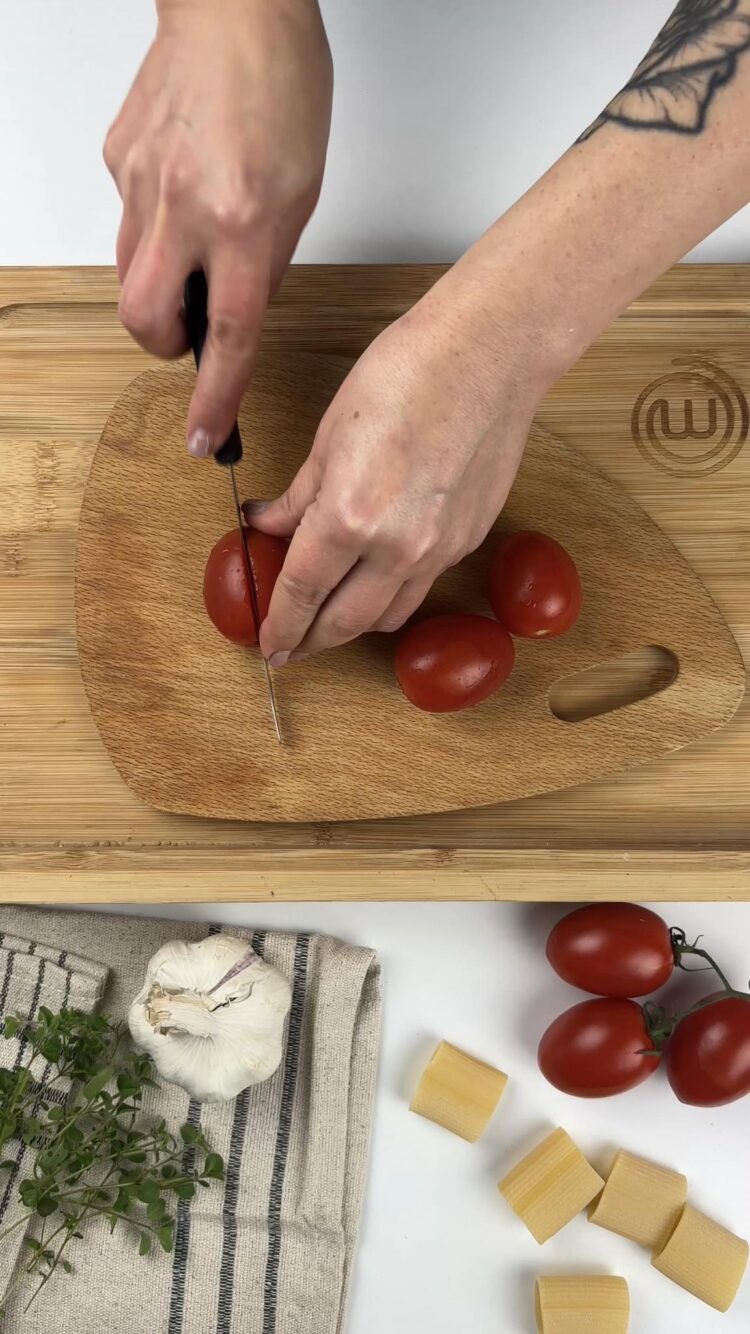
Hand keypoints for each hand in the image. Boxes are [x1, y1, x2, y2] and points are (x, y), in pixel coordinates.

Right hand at [104, 0, 331, 454]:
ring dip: (159, 288)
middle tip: (191, 334)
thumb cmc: (283, 87)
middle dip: (165, 347)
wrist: (236, 6)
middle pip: (146, 322)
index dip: (215, 399)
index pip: (228, 337)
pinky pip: (127, 220)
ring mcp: (141, 183)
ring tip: (193, 253)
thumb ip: (266, 261)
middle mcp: (185, 208)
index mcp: (245, 223)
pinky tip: (182, 191)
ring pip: (129, 275)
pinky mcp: (117, 159)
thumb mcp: (303, 194)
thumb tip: (236, 310)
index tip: (204, 438)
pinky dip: (153, 228)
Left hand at [248, 282, 543, 663]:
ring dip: (354, 625)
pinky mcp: (469, 541)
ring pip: (389, 615)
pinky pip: (422, 586)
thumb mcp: (329, 435)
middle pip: (345, 623)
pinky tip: (376, 573)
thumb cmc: (407, 374)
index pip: (301, 593)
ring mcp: (440, 549)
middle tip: (291, 646)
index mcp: (350, 518)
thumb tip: (267, 524)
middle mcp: (397, 548)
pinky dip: (392, 592)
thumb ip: (298, 496)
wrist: (489, 354)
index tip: (268, 644)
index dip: (279, 625)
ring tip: (331, 616)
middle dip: (312, 641)